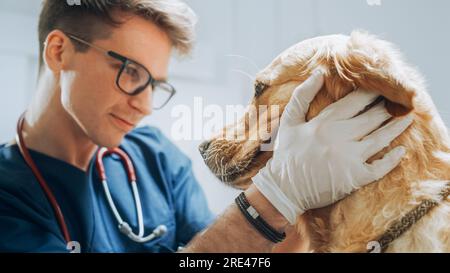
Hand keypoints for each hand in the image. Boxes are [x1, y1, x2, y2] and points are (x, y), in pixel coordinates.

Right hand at [252, 70, 412, 223]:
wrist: (284, 189)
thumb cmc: (286, 154)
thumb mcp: (289, 122)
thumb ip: (302, 96)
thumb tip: (318, 73)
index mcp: (325, 122)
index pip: (355, 102)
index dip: (371, 93)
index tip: (382, 87)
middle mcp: (340, 137)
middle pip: (372, 118)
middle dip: (388, 108)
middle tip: (400, 101)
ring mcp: (350, 158)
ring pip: (380, 138)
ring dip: (396, 127)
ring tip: (407, 118)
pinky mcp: (355, 177)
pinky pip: (380, 166)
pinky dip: (392, 159)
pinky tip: (401, 151)